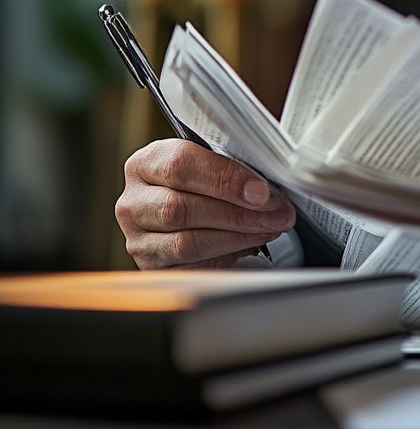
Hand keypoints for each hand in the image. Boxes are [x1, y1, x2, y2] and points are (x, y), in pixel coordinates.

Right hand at [115, 139, 295, 268]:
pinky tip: (248, 245)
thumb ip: (235, 164)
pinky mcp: (152, 268)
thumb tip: (268, 187)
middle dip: (239, 213)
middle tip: (277, 214)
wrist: (187, 206)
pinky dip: (225, 258)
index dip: (226, 179)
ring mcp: (138, 239)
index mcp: (146, 163)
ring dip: (237, 237)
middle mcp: (134, 202)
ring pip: (186, 243)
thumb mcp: (213, 160)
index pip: (180, 165)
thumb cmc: (204, 180)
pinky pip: (190, 269)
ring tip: (269, 229)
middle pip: (181, 208)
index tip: (262, 191)